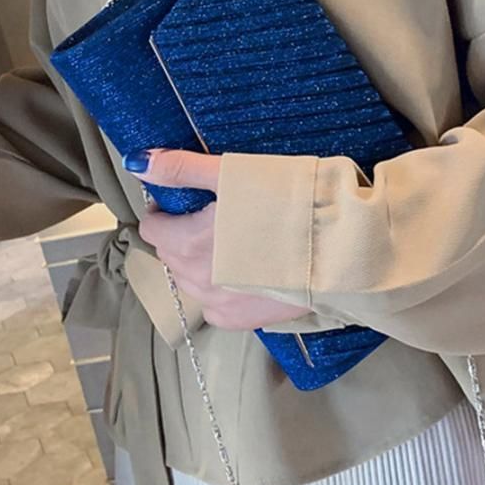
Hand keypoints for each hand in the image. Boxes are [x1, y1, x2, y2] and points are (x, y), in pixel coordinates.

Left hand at [123, 149, 308, 330]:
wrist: (343, 246)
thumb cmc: (294, 203)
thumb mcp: (235, 174)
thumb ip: (183, 170)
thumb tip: (141, 163)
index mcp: (189, 242)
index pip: (153, 229)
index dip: (166, 211)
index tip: (186, 201)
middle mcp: (198, 279)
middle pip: (171, 256)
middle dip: (182, 236)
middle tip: (215, 217)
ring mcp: (220, 305)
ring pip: (192, 281)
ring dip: (201, 263)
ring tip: (235, 243)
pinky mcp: (244, 321)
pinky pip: (216, 307)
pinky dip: (223, 290)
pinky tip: (247, 273)